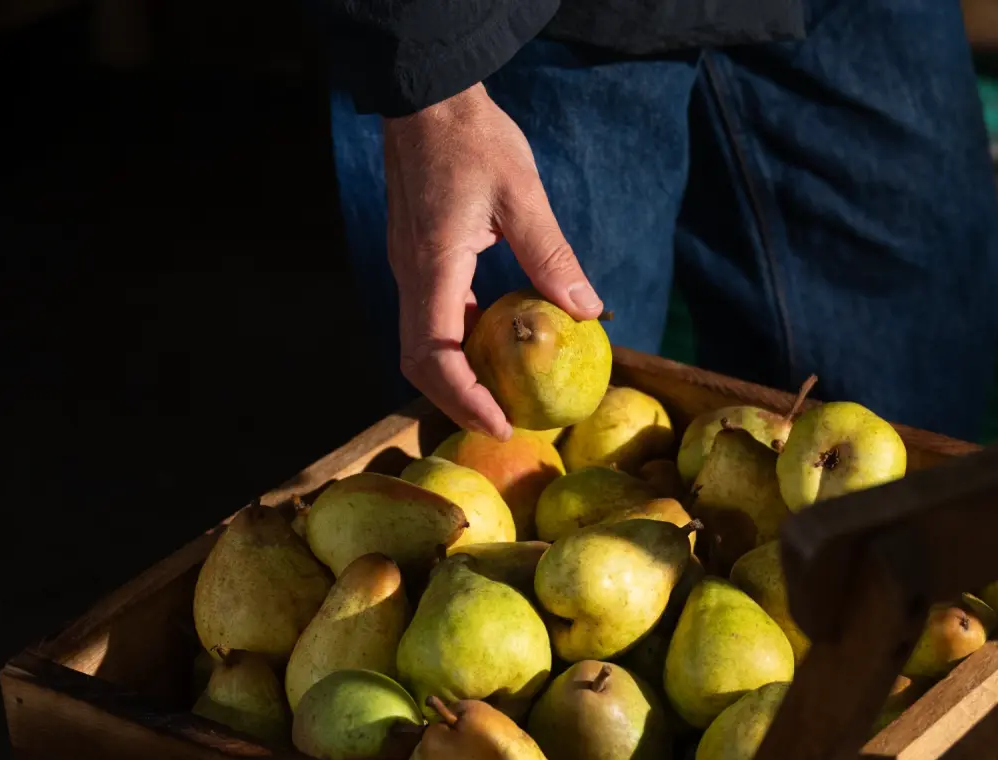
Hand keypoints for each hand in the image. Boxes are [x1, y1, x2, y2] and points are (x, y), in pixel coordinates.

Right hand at [384, 83, 602, 439]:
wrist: (427, 97)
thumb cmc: (472, 137)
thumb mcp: (522, 194)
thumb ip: (551, 255)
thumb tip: (587, 309)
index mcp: (433, 266)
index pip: (435, 354)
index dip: (465, 397)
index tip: (502, 422)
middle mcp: (412, 275)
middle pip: (420, 362)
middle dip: (458, 400)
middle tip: (506, 424)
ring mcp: (410, 268)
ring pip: (422, 344)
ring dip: (457, 377)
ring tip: (501, 397)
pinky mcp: (418, 259)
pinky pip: (433, 317)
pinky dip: (459, 345)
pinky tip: (496, 348)